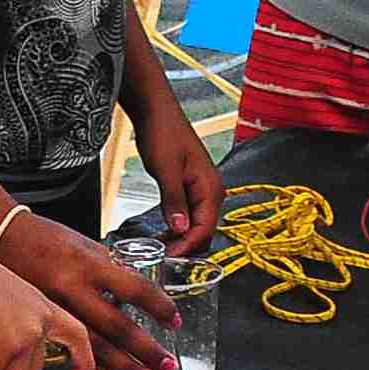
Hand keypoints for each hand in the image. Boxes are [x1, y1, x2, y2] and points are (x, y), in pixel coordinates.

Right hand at [0, 218, 182, 369]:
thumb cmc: (45, 239)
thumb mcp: (87, 245)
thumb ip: (113, 270)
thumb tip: (141, 294)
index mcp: (90, 263)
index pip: (136, 288)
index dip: (160, 307)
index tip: (174, 321)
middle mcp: (73, 286)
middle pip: (118, 326)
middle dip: (147, 350)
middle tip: (168, 366)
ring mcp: (55, 307)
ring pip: (95, 345)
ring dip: (125, 367)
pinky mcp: (40, 321)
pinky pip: (71, 350)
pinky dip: (93, 368)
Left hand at [128, 104, 222, 252]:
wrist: (156, 111)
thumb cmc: (162, 133)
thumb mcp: (165, 169)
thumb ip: (174, 200)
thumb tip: (181, 229)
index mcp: (211, 187)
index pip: (204, 228)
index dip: (187, 247)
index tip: (168, 258)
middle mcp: (212, 190)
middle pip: (204, 231)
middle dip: (185, 247)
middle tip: (161, 258)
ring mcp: (202, 189)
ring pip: (196, 225)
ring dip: (180, 239)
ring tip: (159, 249)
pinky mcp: (191, 187)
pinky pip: (189, 215)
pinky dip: (177, 227)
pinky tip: (162, 234)